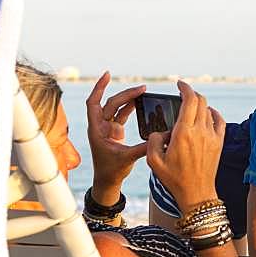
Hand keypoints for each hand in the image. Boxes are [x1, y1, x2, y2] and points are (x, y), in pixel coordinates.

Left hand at [85, 71, 147, 202]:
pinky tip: (140, 102)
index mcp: (97, 130)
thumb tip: (161, 138)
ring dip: (128, 99)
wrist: (107, 182)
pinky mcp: (114, 132)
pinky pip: (121, 115)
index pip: (94, 103)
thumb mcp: (128, 158)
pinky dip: (130, 108)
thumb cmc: (112, 171)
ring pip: (116, 107)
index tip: (108, 75)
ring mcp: (107, 128)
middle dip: (125, 94)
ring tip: (143, 91)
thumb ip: (144, 147)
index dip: (99, 87)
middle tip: (142, 88)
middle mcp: (100, 126)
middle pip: (110, 103)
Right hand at [146, 81, 225, 212]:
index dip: (185, 88)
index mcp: (183, 133)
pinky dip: (213, 113)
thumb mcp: (153, 160)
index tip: (179, 84)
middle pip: (200, 101)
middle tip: (183, 93)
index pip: (189, 100)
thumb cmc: (174, 178)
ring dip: (199, 104)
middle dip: (191, 93)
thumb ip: (152, 140)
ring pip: (208, 110)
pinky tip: (207, 114)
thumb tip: (161, 131)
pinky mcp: (219, 143)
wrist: (196, 193)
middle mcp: (200, 131)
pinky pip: (219, 121)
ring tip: (190, 107)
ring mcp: (212, 136)